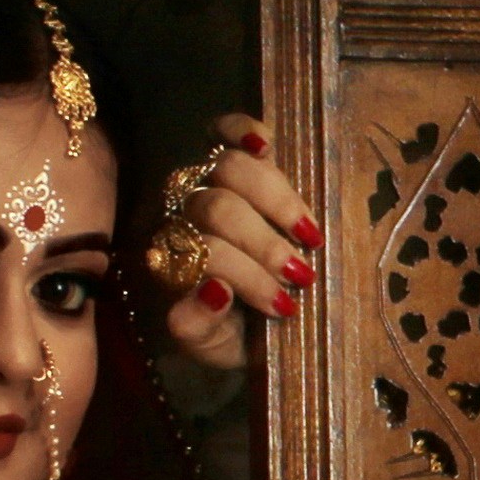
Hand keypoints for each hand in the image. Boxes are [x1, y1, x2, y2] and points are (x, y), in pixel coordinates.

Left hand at [150, 107, 316, 372]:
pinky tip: (266, 146)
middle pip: (218, 207)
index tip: (283, 305)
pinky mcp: (235, 161)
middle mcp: (181, 215)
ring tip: (308, 236)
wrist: (253, 323)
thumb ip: (199, 327)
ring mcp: (207, 183)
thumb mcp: (212, 348)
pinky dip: (244, 131)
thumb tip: (215, 289)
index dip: (244, 274)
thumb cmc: (230, 334)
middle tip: (301, 277)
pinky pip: (225, 130)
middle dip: (264, 245)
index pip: (202, 252)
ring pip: (230, 168)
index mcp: (171, 261)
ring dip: (278, 202)